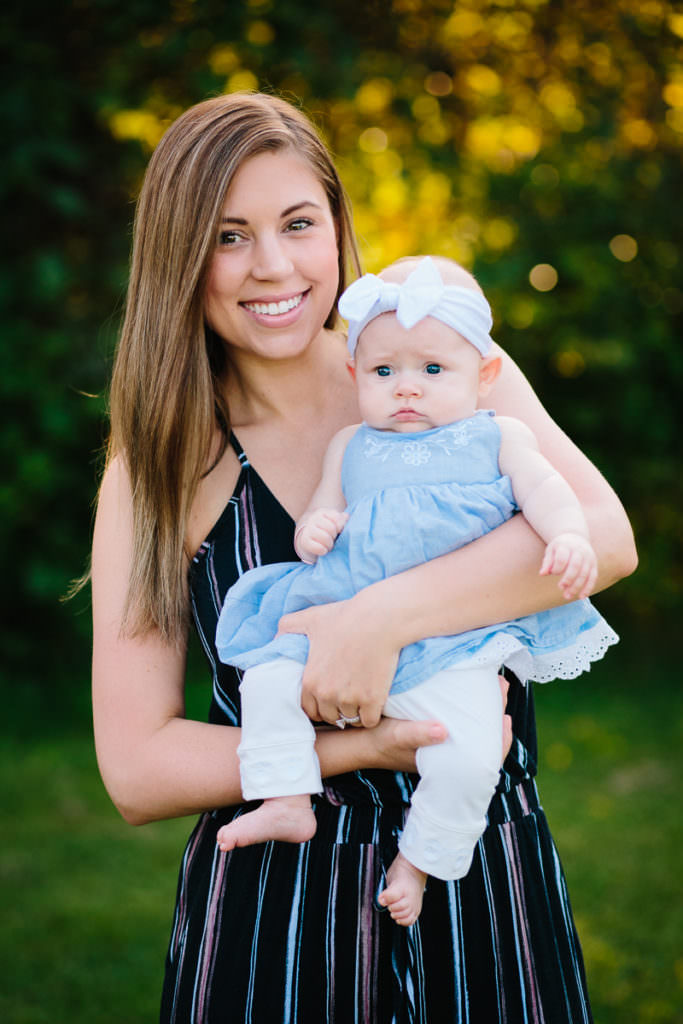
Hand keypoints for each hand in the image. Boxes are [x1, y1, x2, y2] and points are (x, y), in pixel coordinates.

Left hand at [278, 591, 398, 727]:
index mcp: (310, 680)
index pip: (309, 710)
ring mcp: (350, 699)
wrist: (378, 620)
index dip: (319, 706)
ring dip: (355, 712)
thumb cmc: (345, 617)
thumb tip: (276, 637)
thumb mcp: (311, 618)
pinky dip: (372, 715)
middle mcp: (327, 694)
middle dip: (337, 710)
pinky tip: (374, 702)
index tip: (329, 699)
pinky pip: (369, 721)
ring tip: (361, 697)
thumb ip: (288, 626)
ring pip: (350, 719)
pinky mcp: (372, 700)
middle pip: (330, 717)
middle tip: (346, 698)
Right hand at [294, 508, 348, 563]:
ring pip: (325, 537)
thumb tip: (346, 517)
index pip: (337, 517)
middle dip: (335, 536)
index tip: (339, 530)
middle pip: (331, 528)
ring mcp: (308, 529)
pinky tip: (323, 550)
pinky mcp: (304, 540)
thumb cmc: (326, 530)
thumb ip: (342, 519)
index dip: (341, 526)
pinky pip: (318, 547)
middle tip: (333, 539)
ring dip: (329, 545)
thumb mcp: (334, 522)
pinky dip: (323, 551)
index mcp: (323, 512)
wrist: (308, 537)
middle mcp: (313, 518)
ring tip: (329, 545)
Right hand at [334, 674, 510, 771]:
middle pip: (484, 738)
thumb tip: (442, 730)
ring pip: (475, 729)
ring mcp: (444, 743)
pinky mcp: (436, 730)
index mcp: (448, 764)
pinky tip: (471, 691)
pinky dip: (470, 708)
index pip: (485, 758)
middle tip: (502, 687)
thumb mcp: (397, 735)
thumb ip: (418, 734)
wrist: (360, 742)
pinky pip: (461, 722)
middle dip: (495, 715)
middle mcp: (450, 756)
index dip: (500, 740)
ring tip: (492, 684)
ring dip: (484, 708)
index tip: (507, 718)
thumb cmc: (380, 742)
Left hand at [540, 532, 597, 599]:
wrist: (576, 538)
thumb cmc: (560, 547)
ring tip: (567, 596)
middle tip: (561, 587)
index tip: (552, 573)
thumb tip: (542, 574)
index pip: (562, 558)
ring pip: (585, 573)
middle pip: (575, 566)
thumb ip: (547, 562)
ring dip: (577, 586)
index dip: (557, 568)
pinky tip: (581, 596)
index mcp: (566, 545)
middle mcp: (579, 551)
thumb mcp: (551, 550)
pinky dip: (588, 587)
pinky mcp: (594, 565)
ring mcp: (588, 558)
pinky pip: (593, 577)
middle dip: (568, 578)